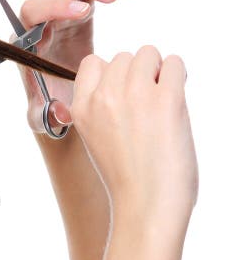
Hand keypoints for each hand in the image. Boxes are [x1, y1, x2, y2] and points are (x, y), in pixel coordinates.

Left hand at [17, 0, 140, 133]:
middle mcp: (39, 18)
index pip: (32, 12)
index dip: (55, 7)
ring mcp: (58, 8)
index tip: (84, 12)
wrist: (61, 96)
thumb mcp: (43, 115)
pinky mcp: (77, 5)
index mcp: (27, 40)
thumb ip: (44, 116)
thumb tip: (57, 112)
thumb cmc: (49, 105)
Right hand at [71, 47, 198, 222]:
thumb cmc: (126, 179)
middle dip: (137, 73)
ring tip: (161, 101)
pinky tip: (176, 101)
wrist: (145, 205)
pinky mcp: (166, 100)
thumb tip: (129, 80)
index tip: (121, 94)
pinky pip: (175, 63)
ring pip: (148, 54)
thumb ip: (102, 108)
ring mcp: (134, 96)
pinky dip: (178, 76)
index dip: (110, 73)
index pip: (92, 63)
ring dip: (158, 71)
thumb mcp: (95, 138)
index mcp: (80, 109)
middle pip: (123, 57)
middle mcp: (103, 97)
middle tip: (146, 105)